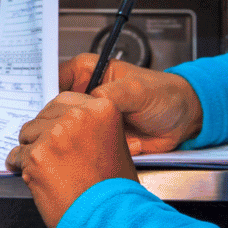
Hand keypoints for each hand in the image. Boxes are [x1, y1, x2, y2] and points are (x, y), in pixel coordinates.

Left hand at [6, 91, 137, 227]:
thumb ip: (90, 128)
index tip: (53, 127)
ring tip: (44, 168)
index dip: (56, 117)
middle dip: (42, 132)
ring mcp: (55, 135)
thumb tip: (63, 124)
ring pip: (27, 134)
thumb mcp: (116, 145)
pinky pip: (17, 156)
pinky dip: (21, 166)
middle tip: (48, 152)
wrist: (109, 220)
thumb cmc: (115, 190)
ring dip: (31, 149)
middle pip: (43, 116)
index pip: (64, 100)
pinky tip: (32, 176)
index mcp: (101, 108)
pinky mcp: (37, 157)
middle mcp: (78, 116)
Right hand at [56, 55, 203, 156]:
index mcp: (87, 71)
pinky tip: (81, 156)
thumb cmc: (164, 95)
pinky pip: (79, 146)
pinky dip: (79, 153)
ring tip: (72, 146)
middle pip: (52, 110)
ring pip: (63, 131)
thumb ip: (110, 95)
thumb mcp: (137, 90)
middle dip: (52, 125)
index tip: (44, 115)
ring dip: (64, 141)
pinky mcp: (96, 137)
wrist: (183, 121)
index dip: (45, 98)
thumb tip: (86, 105)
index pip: (52, 81)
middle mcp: (83, 94)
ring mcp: (89, 118)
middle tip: (56, 136)